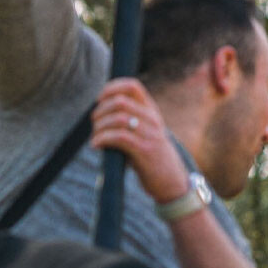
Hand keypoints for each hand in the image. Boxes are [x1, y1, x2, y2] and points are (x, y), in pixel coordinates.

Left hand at [91, 78, 189, 201]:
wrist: (172, 181)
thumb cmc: (152, 158)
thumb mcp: (145, 133)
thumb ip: (129, 120)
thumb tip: (100, 113)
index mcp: (151, 111)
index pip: (132, 86)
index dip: (112, 88)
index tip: (100, 99)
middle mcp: (152, 119)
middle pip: (120, 101)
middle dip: (101, 110)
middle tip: (95, 123)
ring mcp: (150, 134)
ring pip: (118, 118)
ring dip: (100, 126)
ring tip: (95, 136)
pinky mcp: (144, 150)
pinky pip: (119, 137)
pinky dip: (102, 139)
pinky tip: (96, 145)